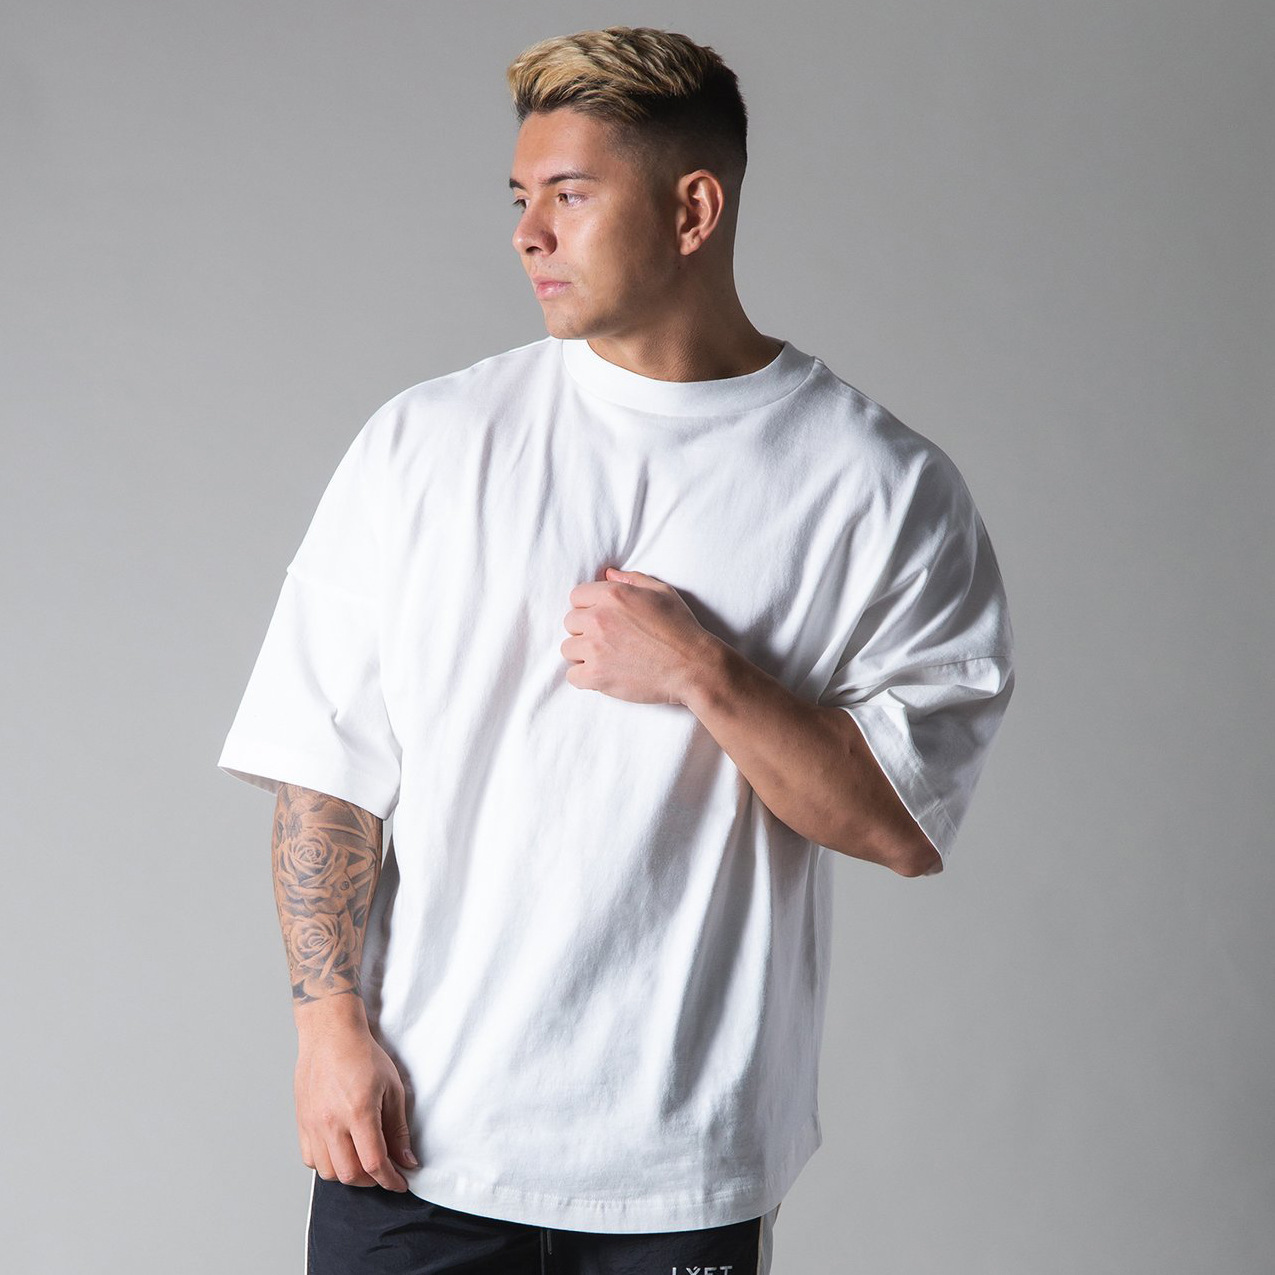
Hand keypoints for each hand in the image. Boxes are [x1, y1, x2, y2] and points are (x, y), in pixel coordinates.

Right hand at [294, 1008, 416, 1191]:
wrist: (330, 1034)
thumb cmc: (362, 1055)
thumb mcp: (392, 1088)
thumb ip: (398, 1128)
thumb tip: (406, 1160)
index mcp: (358, 1112)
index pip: (374, 1163)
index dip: (390, 1180)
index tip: (400, 1183)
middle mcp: (331, 1123)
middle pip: (350, 1175)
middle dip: (372, 1181)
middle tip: (385, 1172)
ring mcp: (313, 1124)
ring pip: (328, 1172)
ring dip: (349, 1175)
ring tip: (363, 1163)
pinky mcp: (302, 1122)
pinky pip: (310, 1160)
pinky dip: (327, 1165)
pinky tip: (341, 1153)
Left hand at [561, 566, 716, 705]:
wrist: (693, 667)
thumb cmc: (681, 629)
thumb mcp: (662, 592)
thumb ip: (632, 580)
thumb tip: (608, 573)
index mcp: (612, 595)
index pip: (577, 597)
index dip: (589, 607)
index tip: (603, 619)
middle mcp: (598, 618)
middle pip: (570, 622)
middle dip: (585, 630)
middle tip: (608, 640)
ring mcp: (595, 648)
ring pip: (567, 648)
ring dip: (583, 653)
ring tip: (606, 658)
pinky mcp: (596, 675)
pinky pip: (572, 676)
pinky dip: (584, 677)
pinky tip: (602, 674)